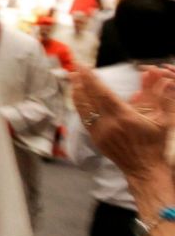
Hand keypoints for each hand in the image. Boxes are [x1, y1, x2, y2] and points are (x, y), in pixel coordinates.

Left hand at [71, 65, 174, 181]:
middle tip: (75, 66)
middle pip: (89, 97)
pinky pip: (84, 118)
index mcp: (124, 117)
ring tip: (73, 78)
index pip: (102, 92)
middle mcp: (108, 123)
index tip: (83, 66)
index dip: (91, 78)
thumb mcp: (162, 120)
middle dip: (81, 80)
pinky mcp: (95, 138)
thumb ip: (159, 96)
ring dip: (77, 91)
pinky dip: (80, 105)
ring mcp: (99, 132)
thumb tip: (154, 74)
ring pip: (82, 108)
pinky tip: (78, 97)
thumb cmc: (155, 144)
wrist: (144, 169)